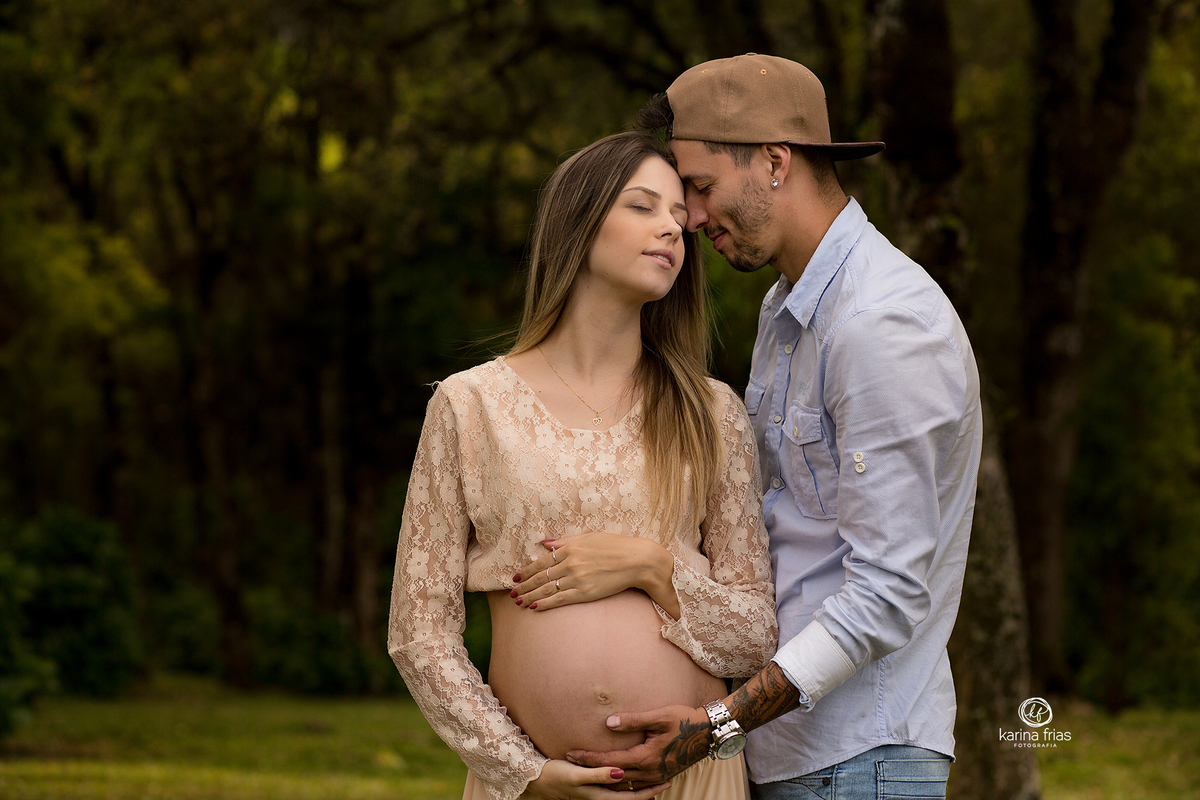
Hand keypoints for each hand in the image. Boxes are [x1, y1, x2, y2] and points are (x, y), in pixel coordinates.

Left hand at [511, 534, 676, 614]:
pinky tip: (535, 608)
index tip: (516, 577)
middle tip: (512, 593)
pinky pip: (560, 600)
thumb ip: (565, 541)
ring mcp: (577, 578)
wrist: (638, 560)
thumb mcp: (589, 537)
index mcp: (571, 548)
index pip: (542, 561)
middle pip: (541, 577)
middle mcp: (570, 563)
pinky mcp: (585, 592)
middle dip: (524, 586)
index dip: (527, 571)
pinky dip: (545, 604)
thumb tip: (545, 543)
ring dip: (530, 597)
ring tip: (518, 602)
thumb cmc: (616, 546)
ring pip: (547, 590)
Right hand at [519, 758, 668, 798]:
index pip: (632, 798)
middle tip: (667, 781)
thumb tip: (623, 774)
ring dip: (639, 790)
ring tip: (654, 782)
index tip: (666, 782)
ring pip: (624, 795)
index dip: (650, 791)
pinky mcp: (591, 789)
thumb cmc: (556, 776)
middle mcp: (601, 798)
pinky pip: (614, 791)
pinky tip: (628, 780)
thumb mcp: (577, 775)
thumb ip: (599, 775)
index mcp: (601, 797)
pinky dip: (626, 787)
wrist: (535, 781)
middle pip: (631, 798)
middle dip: (649, 792)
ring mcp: (596, 795)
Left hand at [565, 706, 711, 787]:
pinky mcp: (663, 775)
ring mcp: (657, 776)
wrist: (709, 732)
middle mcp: (649, 771)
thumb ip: (633, 721)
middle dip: (591, 770)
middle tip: (571, 764)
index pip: (609, 761)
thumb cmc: (684, 719)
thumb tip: (609, 723)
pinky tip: (616, 778)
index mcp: (645, 757)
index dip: (588, 758)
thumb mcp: (659, 716)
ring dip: (606, 777)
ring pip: (625, 783)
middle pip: (613, 775)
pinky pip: (638, 784)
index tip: (570, 754)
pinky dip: (623, 783)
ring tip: (588, 771)